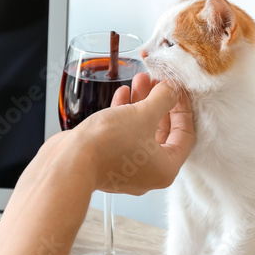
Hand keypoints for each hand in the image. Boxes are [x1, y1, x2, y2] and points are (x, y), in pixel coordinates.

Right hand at [69, 74, 194, 194]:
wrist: (69, 162)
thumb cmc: (108, 145)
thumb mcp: (144, 114)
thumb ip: (163, 99)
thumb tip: (173, 90)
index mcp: (165, 168)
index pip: (185, 135)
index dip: (183, 108)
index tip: (177, 90)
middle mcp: (149, 173)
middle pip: (163, 133)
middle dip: (159, 103)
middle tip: (157, 82)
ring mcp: (127, 170)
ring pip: (142, 132)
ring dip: (141, 105)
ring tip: (139, 80)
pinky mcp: (108, 163)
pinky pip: (123, 137)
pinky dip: (125, 116)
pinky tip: (122, 95)